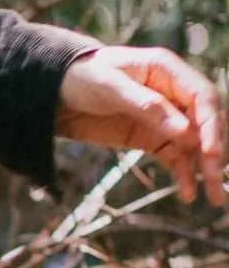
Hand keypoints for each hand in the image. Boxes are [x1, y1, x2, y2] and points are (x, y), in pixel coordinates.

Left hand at [57, 44, 224, 205]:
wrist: (55, 92)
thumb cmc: (82, 77)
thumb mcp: (110, 88)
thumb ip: (147, 107)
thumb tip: (185, 131)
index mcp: (167, 70)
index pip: (203, 97)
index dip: (211, 126)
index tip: (212, 154)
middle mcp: (173, 93)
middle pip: (204, 123)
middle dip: (214, 152)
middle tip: (217, 182)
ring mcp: (164, 117)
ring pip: (194, 144)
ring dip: (204, 169)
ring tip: (212, 197)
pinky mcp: (151, 137)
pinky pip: (174, 156)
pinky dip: (183, 173)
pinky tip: (188, 193)